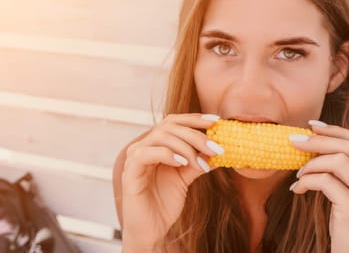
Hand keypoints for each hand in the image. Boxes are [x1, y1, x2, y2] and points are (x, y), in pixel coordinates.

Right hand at [120, 113, 222, 251]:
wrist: (150, 230)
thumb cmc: (164, 203)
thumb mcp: (186, 177)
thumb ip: (198, 161)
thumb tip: (219, 149)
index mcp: (156, 144)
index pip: (174, 121)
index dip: (195, 118)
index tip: (216, 122)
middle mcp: (144, 146)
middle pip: (170, 126)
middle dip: (196, 135)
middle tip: (216, 148)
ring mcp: (135, 157)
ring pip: (160, 136)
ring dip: (186, 147)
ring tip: (201, 162)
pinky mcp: (129, 171)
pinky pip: (147, 154)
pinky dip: (167, 154)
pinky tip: (182, 164)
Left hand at [290, 122, 348, 252]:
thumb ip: (348, 172)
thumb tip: (316, 140)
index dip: (336, 130)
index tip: (312, 126)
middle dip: (318, 141)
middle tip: (294, 141)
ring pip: (338, 161)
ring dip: (311, 164)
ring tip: (298, 174)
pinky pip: (326, 182)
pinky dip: (307, 181)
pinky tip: (297, 189)